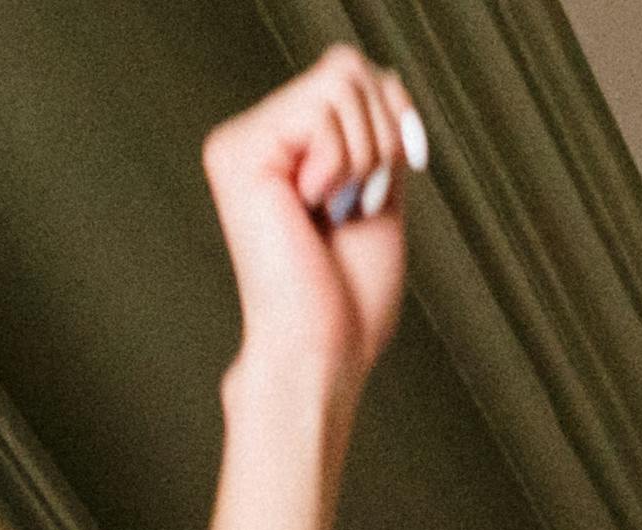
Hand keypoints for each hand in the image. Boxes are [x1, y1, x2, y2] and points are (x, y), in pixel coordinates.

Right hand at [202, 49, 421, 393]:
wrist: (323, 350)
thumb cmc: (350, 296)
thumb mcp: (378, 194)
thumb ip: (375, 132)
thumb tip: (380, 74)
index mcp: (284, 146)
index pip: (350, 75)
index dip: (396, 114)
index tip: (404, 169)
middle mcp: (253, 135)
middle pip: (347, 67)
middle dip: (382, 137)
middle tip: (358, 202)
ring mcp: (240, 141)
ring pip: (340, 81)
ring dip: (367, 156)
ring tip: (337, 209)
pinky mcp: (238, 152)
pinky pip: (321, 109)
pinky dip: (343, 163)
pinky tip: (313, 207)